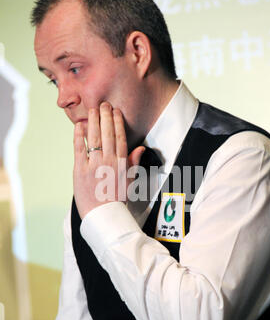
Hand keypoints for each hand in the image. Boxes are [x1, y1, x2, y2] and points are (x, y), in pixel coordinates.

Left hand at [73, 102, 144, 219]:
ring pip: (94, 138)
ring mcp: (94, 165)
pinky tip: (79, 125)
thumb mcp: (130, 180)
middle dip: (106, 117)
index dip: (118, 123)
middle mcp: (108, 161)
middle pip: (107, 134)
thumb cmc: (116, 200)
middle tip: (104, 104)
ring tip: (93, 110)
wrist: (103, 215)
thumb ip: (134, 162)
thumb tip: (140, 148)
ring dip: (93, 121)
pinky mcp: (80, 170)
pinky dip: (79, 136)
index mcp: (121, 164)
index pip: (120, 138)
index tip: (116, 112)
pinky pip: (79, 149)